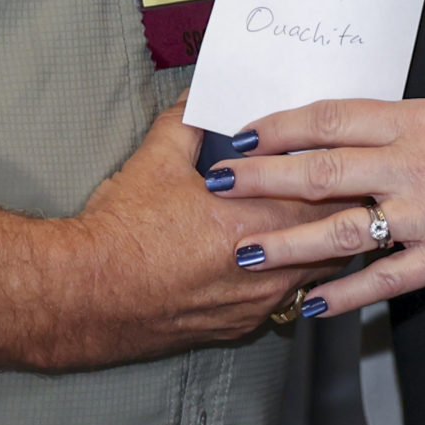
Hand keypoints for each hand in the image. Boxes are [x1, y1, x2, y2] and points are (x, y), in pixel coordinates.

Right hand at [41, 106, 347, 366]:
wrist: (84, 296)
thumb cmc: (120, 232)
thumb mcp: (155, 159)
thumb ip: (188, 121)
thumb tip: (201, 96)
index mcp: (253, 223)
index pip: (325, 197)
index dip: (337, 175)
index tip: (341, 158)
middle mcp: (264, 272)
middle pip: (330, 239)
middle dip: (338, 211)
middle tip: (341, 186)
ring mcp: (253, 305)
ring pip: (313, 274)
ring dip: (318, 246)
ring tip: (319, 220)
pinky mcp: (237, 327)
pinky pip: (284, 300)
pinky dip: (291, 276)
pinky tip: (282, 259)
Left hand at [204, 99, 424, 317]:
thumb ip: (400, 125)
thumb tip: (345, 129)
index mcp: (415, 121)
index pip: (333, 118)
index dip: (282, 126)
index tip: (245, 133)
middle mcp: (414, 165)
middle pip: (323, 169)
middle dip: (264, 178)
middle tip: (219, 184)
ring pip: (343, 228)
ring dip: (288, 243)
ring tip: (245, 252)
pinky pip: (384, 281)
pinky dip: (345, 294)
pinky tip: (311, 303)